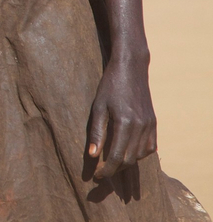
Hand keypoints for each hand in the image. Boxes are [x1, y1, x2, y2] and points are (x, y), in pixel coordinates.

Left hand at [85, 54, 156, 184]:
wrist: (131, 69)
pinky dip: (139, 154)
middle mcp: (141, 127)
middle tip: (102, 173)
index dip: (107, 170)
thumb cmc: (109, 86)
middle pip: (130, 159)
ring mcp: (150, 125)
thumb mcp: (98, 107)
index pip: (117, 156)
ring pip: (140, 155)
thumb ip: (96, 132)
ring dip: (127, 163)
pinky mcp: (154, 123)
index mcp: (125, 123)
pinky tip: (128, 153)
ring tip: (112, 163)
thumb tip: (92, 155)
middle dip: (116, 170)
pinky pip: (150, 147)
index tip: (97, 176)